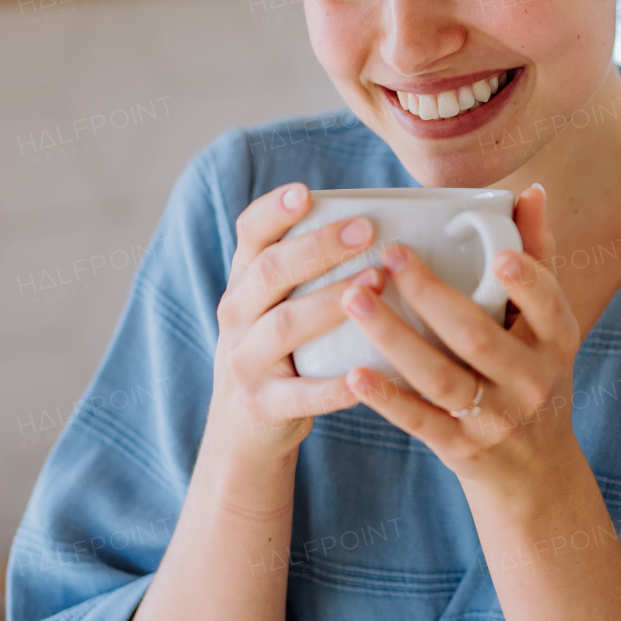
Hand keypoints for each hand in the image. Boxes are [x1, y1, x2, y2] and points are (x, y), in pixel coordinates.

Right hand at [209, 183, 380, 463]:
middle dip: (318, 248)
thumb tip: (383, 220)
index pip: (249, 234)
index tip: (305, 192)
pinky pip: (302, 394)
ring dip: (330, 303)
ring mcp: (246, 361)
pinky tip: (366, 374)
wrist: (243, 428)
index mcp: (244, 282)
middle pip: (270, 272)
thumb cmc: (279, 351)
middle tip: (366, 230)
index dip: (274, 211)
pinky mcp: (262, 405)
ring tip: (375, 284)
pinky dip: (334, 386)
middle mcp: (237, 315)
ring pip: (285, 326)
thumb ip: (308, 268)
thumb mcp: (275, 305)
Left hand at [338, 185, 581, 492]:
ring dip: (395, 338)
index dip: (527, 282)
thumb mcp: (547, 326)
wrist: (533, 472)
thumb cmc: (532, 374)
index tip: (498, 253)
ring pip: (440, 377)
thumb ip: (538, 257)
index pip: (548, 306)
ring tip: (355, 300)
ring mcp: (494, 418)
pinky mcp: (460, 448)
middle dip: (431, 296)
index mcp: (555, 342)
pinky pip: (420, 422)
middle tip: (389, 257)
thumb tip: (530, 191)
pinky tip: (355, 373)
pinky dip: (388, 399)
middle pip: (478, 337)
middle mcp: (529, 381)